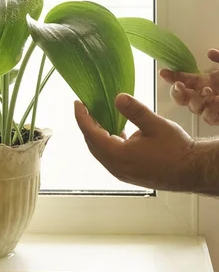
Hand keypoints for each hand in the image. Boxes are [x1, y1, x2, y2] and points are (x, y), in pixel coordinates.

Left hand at [74, 94, 196, 190]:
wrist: (193, 170)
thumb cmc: (177, 149)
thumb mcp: (155, 125)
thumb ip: (135, 111)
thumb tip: (117, 97)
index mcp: (119, 156)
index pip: (91, 134)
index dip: (82, 117)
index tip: (78, 103)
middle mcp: (117, 167)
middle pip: (93, 143)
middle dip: (87, 124)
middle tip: (86, 106)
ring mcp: (123, 172)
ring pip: (101, 151)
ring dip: (97, 133)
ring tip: (97, 115)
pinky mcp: (130, 173)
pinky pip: (111, 156)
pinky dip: (107, 141)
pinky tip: (114, 129)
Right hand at [160, 48, 218, 124]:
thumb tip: (209, 53)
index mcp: (206, 81)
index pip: (183, 80)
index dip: (172, 77)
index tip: (164, 72)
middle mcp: (206, 95)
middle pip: (182, 98)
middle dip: (178, 92)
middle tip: (181, 86)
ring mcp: (214, 107)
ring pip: (195, 109)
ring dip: (198, 100)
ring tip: (208, 92)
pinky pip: (210, 117)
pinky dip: (212, 109)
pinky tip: (217, 101)